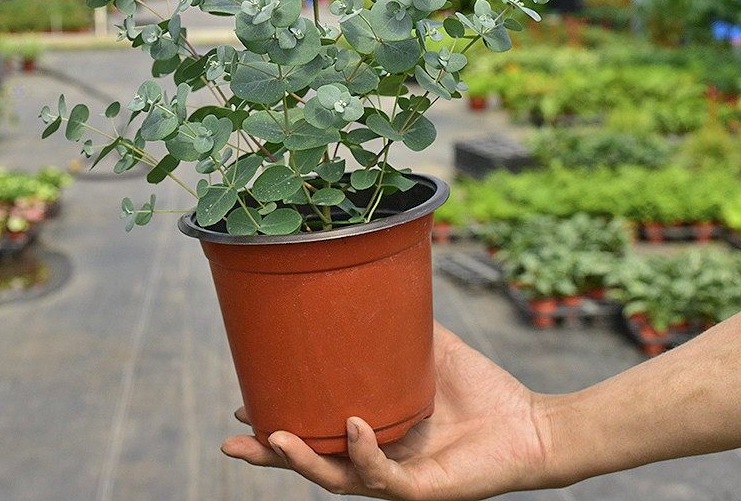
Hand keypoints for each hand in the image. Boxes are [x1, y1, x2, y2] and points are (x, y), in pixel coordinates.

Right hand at [221, 321, 549, 499]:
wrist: (529, 423)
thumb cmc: (479, 390)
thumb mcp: (429, 350)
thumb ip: (401, 325)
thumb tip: (373, 282)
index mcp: (374, 431)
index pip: (317, 433)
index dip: (280, 425)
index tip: (243, 407)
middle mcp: (379, 458)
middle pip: (314, 463)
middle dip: (272, 455)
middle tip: (232, 443)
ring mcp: (398, 478)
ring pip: (338, 479)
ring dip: (302, 460)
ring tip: (273, 434)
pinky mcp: (424, 489)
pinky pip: (384, 477)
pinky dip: (364, 452)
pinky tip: (352, 424)